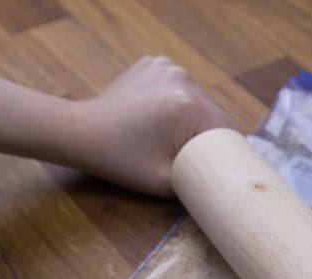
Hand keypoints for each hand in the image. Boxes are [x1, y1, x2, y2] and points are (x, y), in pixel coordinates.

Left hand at [75, 56, 239, 196]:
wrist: (80, 132)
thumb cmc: (120, 160)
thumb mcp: (167, 182)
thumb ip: (202, 179)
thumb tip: (224, 180)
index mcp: (189, 105)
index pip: (230, 128)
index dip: (230, 150)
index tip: (221, 165)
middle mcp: (182, 78)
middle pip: (215, 111)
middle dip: (209, 133)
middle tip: (191, 153)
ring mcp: (167, 66)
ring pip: (199, 98)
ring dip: (193, 116)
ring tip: (171, 134)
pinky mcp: (154, 63)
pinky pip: (180, 87)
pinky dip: (176, 101)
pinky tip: (158, 115)